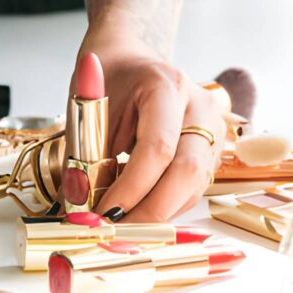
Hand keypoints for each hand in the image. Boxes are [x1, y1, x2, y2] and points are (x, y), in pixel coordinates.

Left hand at [68, 40, 226, 221]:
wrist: (129, 60)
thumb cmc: (108, 80)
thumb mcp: (86, 111)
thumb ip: (85, 158)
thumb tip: (80, 207)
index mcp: (167, 87)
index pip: (157, 149)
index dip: (131, 189)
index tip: (102, 214)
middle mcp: (200, 106)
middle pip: (187, 173)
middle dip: (150, 212)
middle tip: (114, 232)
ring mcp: (212, 128)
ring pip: (193, 187)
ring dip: (156, 213)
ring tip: (119, 223)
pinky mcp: (211, 150)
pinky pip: (192, 189)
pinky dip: (164, 206)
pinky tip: (137, 209)